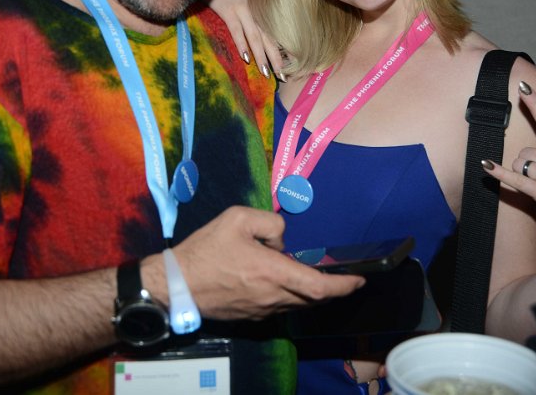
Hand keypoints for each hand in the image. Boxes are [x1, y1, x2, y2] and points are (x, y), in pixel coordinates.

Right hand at [154, 206, 364, 320]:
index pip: (320, 286)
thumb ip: (269, 223)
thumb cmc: (205, 250)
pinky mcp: (251, 317)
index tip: (359, 279)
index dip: (344, 285)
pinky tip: (280, 281)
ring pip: (297, 303)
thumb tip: (281, 240)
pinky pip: (280, 307)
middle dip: (331, 287)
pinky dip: (290, 296)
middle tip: (342, 275)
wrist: (175, 285)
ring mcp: (262, 310)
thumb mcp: (236, 218)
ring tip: (307, 272)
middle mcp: (273, 296)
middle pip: (313, 298)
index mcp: (273, 272)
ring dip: (308, 291)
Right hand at [201, 0, 284, 79]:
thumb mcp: (245, 1)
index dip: (281, 52)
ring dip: (261, 56)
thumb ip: (253, 16)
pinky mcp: (228, 10)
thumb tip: (259, 38)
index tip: (287, 68)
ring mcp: (242, 10)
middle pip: (268, 38)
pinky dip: (242, 44)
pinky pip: (237, 30)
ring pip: (255, 37)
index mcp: (260, 10)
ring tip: (266, 73)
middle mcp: (255, 11)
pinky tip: (246, 58)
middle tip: (282, 77)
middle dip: (276, 59)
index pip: (273, 34)